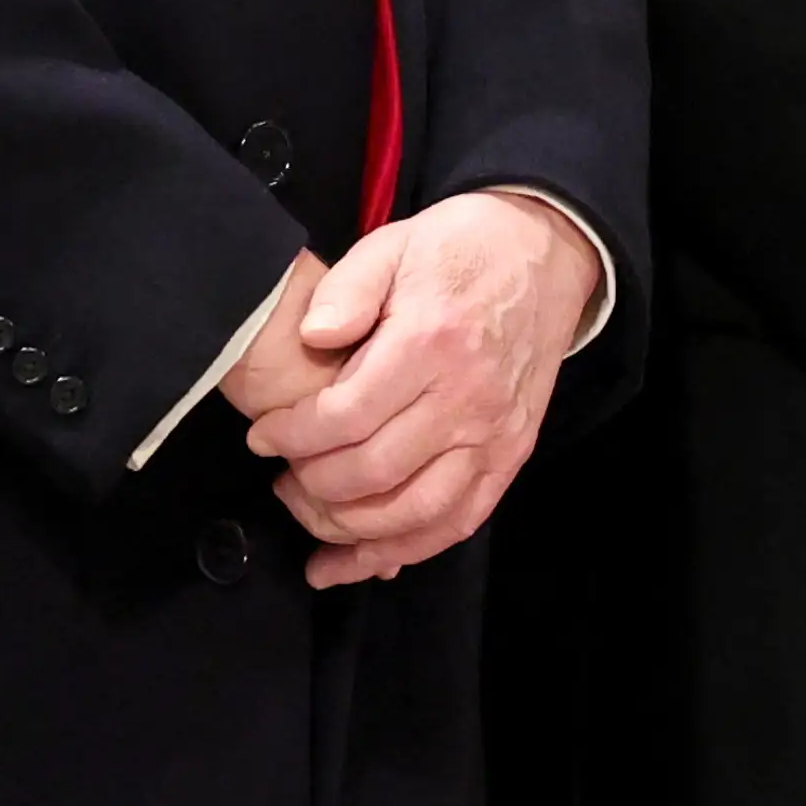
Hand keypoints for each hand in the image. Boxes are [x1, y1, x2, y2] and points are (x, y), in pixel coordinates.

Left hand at [241, 193, 602, 586]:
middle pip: (373, 473)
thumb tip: (312, 336)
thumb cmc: (458, 249)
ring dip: (352, 532)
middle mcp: (467, 397)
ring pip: (416, 512)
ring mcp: (495, 433)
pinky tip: (366, 561)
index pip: (345, 416)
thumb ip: (347, 289)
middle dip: (311, 486)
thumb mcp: (392, 244)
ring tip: (311, 519)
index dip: (291, 437)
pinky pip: (460, 520)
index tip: (261, 437)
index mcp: (430, 342)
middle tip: (282, 477)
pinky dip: (410, 550)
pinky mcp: (512, 454)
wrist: (544, 253)